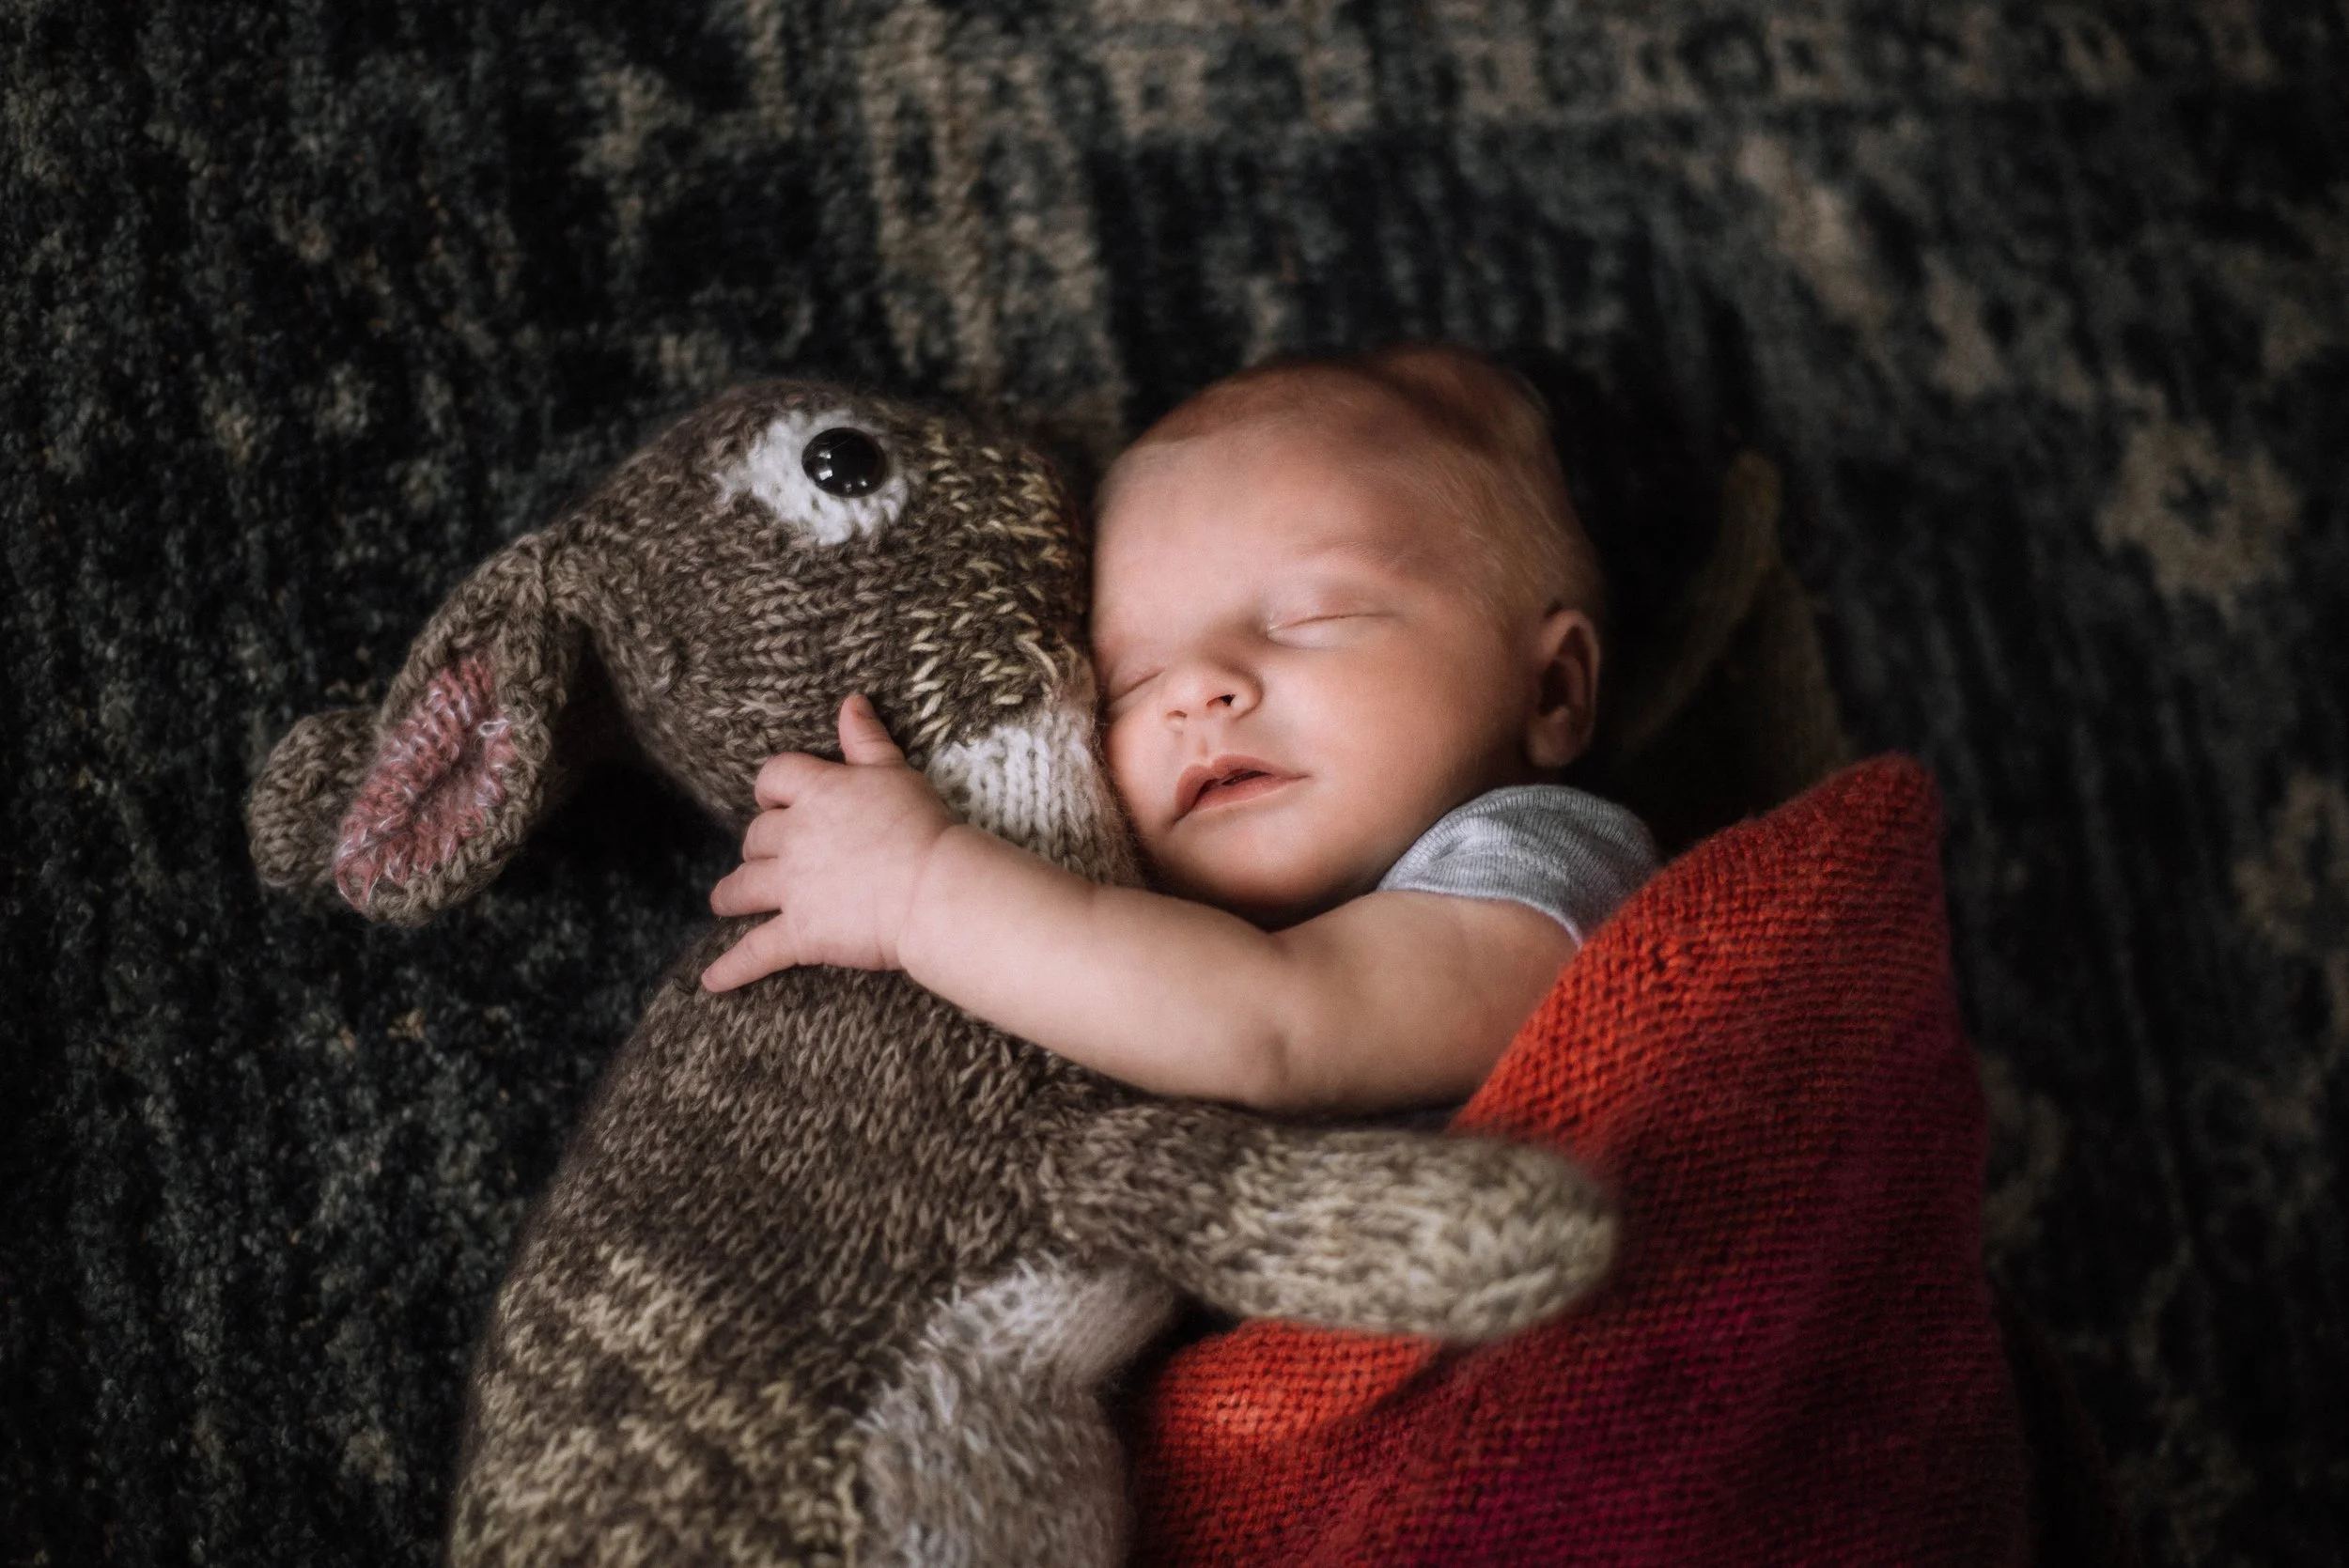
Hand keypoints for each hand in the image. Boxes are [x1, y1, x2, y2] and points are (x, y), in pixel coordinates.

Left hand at [700, 695, 956, 989]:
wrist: (933, 888)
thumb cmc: (923, 826)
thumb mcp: (895, 773)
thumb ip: (866, 740)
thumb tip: (850, 701)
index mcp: (817, 793)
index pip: (774, 778)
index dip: (771, 790)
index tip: (775, 800)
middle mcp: (794, 837)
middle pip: (755, 836)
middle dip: (755, 846)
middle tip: (760, 857)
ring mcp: (792, 887)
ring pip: (743, 887)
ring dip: (730, 894)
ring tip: (723, 902)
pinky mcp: (799, 932)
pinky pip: (755, 951)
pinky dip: (730, 967)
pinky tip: (711, 980)